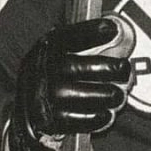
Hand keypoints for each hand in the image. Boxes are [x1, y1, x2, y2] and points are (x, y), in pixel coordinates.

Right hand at [17, 16, 134, 138]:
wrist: (26, 115)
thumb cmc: (53, 81)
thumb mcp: (58, 58)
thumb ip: (81, 47)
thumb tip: (115, 31)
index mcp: (44, 52)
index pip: (65, 37)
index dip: (89, 31)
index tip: (112, 29)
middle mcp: (39, 72)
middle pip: (74, 67)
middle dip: (106, 68)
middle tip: (124, 69)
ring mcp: (42, 97)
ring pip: (79, 95)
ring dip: (106, 95)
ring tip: (118, 95)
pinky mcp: (48, 121)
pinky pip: (78, 119)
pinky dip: (97, 117)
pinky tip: (107, 114)